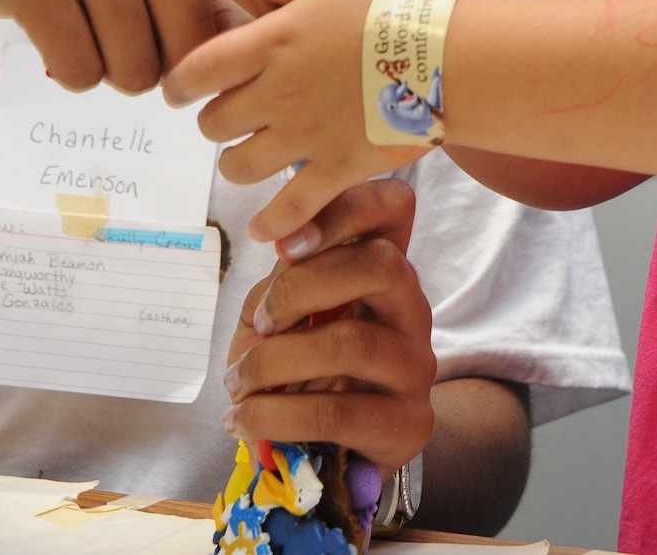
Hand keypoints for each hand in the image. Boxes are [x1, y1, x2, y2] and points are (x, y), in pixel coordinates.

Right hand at [0, 0, 275, 93]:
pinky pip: (80, 73)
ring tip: (100, 25)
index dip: (253, 45)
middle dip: (169, 67)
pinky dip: (75, 70)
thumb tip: (289, 43)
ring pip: (134, 72)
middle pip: (192, 53)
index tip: (243, 65)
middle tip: (141, 35)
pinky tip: (65, 27)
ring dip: (119, 70)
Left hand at [170, 0, 417, 243]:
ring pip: (239, 167)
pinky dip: (272, 224)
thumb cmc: (398, 10)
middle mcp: (278, 92)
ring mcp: (305, 136)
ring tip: (246, 160)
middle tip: (226, 120)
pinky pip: (291, 209)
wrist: (451, 58)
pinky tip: (263, 232)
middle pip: (214, 123)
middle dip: (214, 123)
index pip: (198, 69)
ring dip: (236, 166)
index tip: (178, 90)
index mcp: (273, 42)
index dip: (179, 83)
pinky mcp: (337, 169)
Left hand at [219, 178, 435, 470]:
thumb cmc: (301, 369)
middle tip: (260, 323)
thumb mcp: (281, 316)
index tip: (280, 247)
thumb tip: (283, 246)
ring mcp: (416, 364)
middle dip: (300, 289)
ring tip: (239, 384)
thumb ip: (284, 278)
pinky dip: (274, 415)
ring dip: (275, 362)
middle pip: (381, 264)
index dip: (344, 208)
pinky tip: (245, 420)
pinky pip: (337, 411)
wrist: (335, 450)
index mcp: (383, 268)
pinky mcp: (409, 422)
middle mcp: (411, 307)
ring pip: (353, 342)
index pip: (395, 206)